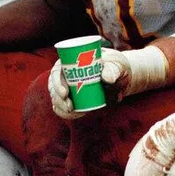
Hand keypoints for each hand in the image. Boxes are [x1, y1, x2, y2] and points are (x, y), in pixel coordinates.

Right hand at [48, 47, 167, 118]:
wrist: (120, 78)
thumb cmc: (116, 66)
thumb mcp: (117, 64)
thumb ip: (114, 69)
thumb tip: (107, 78)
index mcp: (71, 61)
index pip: (57, 71)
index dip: (56, 82)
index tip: (64, 93)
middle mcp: (66, 74)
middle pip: (54, 86)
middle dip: (58, 99)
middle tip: (70, 106)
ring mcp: (68, 87)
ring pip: (57, 98)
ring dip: (61, 107)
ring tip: (73, 111)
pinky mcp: (72, 99)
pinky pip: (62, 107)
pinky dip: (65, 113)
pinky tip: (73, 114)